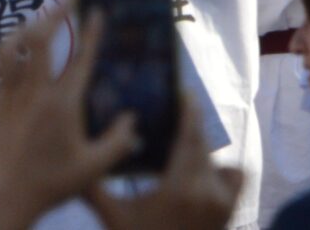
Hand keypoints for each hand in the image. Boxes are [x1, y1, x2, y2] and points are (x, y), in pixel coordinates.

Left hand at [0, 6, 135, 229]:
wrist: (13, 200)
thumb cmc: (56, 184)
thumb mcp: (96, 167)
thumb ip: (119, 141)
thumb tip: (132, 119)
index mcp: (63, 103)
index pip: (82, 58)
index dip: (92, 31)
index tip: (99, 10)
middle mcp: (35, 93)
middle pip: (42, 39)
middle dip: (56, 12)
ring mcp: (11, 99)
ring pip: (10, 51)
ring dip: (21, 31)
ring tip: (35, 22)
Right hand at [87, 93, 241, 229]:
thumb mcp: (113, 218)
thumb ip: (93, 188)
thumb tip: (74, 162)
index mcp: (180, 187)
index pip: (190, 136)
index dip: (189, 111)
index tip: (183, 93)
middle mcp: (208, 191)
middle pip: (202, 145)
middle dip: (189, 128)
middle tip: (173, 116)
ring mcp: (224, 203)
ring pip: (218, 160)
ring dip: (200, 152)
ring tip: (178, 153)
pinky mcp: (230, 212)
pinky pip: (235, 176)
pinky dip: (221, 170)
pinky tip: (199, 175)